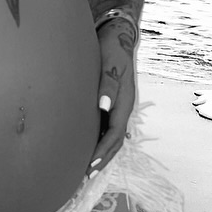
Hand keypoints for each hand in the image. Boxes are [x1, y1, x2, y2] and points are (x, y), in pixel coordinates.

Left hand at [91, 15, 138, 173]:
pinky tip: (89, 148)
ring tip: (87, 169)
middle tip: (86, 176)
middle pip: (115, 141)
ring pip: (112, 137)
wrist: (117, 35)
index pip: (115, 134)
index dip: (103, 151)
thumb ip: (108, 84)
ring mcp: (119, 107)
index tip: (90, 165)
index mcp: (125, 101)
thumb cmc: (111, 48)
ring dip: (102, 153)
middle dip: (102, 160)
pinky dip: (100, 141)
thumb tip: (104, 108)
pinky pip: (107, 128)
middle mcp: (124, 107)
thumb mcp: (111, 63)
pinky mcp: (112, 103)